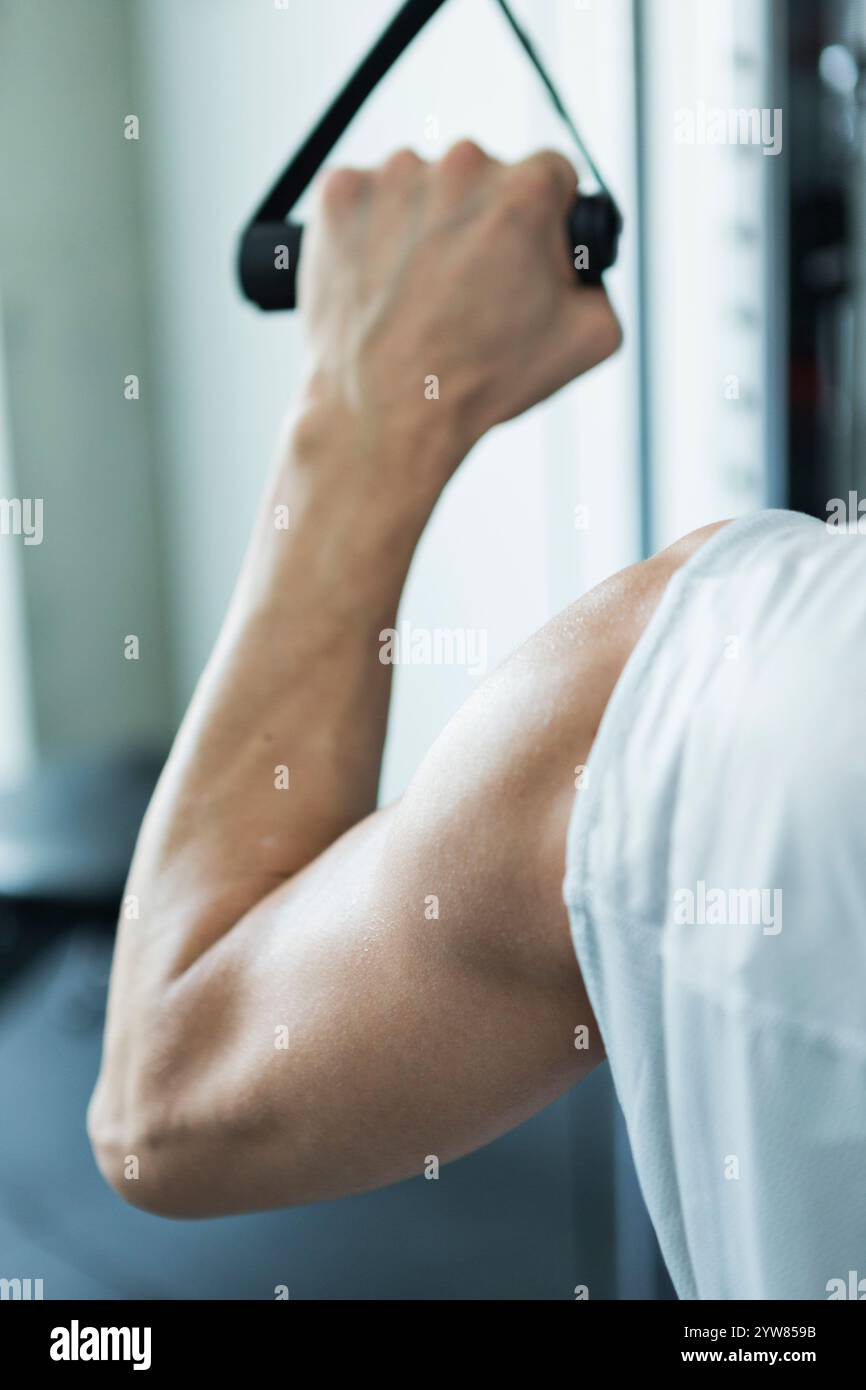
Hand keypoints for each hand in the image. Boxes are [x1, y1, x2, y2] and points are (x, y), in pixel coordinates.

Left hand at [298, 141, 621, 461]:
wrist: (383, 413)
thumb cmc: (481, 382)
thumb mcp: (587, 342)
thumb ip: (603, 285)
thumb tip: (587, 269)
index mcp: (525, 192)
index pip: (550, 174)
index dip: (543, 220)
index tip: (521, 255)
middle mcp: (459, 167)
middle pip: (483, 176)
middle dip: (481, 221)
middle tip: (465, 288)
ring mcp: (390, 177)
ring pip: (420, 185)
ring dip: (423, 223)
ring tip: (417, 292)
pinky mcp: (337, 196)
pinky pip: (364, 198)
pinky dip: (370, 230)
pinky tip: (379, 280)